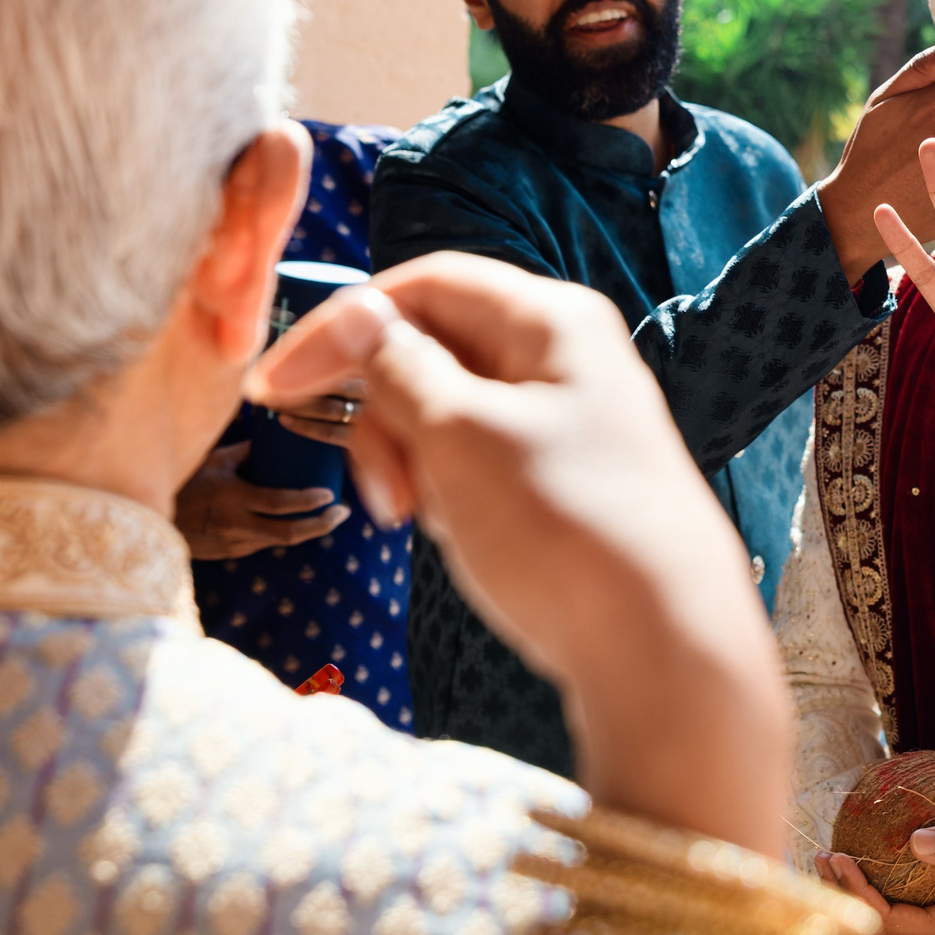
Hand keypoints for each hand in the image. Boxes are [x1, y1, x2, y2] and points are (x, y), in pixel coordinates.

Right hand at [174, 441, 348, 559]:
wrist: (147, 518)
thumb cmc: (183, 479)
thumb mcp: (214, 460)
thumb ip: (246, 451)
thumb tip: (277, 435)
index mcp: (231, 497)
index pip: (279, 505)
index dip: (308, 503)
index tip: (330, 495)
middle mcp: (234, 525)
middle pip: (288, 534)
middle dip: (321, 525)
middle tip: (342, 512)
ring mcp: (231, 543)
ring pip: (279, 542)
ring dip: (306, 531)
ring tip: (328, 517)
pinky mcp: (228, 553)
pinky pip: (263, 544)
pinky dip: (282, 534)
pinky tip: (296, 523)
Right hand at [245, 256, 790, 857]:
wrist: (663, 648)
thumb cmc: (566, 531)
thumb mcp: (460, 438)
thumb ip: (398, 368)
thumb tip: (358, 313)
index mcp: (551, 321)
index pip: (423, 286)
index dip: (342, 329)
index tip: (272, 392)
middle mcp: (567, 359)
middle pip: (432, 350)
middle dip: (385, 417)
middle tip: (386, 497)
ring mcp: (570, 423)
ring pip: (449, 415)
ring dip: (413, 463)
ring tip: (429, 524)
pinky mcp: (566, 484)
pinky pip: (478, 465)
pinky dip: (449, 494)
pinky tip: (461, 537)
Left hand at [816, 819, 934, 934]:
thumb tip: (913, 842)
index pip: (893, 921)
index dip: (860, 893)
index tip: (837, 858)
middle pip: (881, 930)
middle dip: (846, 896)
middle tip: (818, 858)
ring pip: (887, 926)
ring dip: (855, 897)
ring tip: (827, 863)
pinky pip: (899, 915)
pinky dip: (873, 895)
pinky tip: (854, 870)